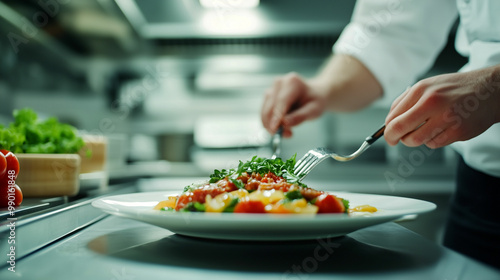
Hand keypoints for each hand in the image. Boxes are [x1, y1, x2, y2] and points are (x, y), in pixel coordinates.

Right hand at [261, 72, 327, 136]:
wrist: (314, 95)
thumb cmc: (315, 100)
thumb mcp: (314, 110)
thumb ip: (300, 116)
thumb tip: (285, 123)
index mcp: (292, 82)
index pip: (281, 101)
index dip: (276, 116)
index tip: (275, 129)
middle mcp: (279, 83)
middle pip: (270, 107)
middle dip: (274, 124)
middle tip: (287, 135)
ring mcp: (271, 90)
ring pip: (265, 112)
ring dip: (272, 126)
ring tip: (288, 132)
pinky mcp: (267, 98)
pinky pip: (265, 114)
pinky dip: (270, 123)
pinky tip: (282, 127)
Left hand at [384, 65, 499, 148]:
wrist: (490, 90)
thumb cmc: (456, 89)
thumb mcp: (428, 86)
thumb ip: (407, 101)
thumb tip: (389, 121)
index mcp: (421, 89)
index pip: (393, 115)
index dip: (387, 129)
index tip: (388, 133)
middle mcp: (432, 102)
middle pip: (400, 129)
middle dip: (393, 138)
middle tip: (393, 141)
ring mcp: (446, 117)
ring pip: (415, 140)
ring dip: (414, 140)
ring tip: (423, 131)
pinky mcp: (457, 131)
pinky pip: (433, 144)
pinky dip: (433, 141)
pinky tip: (442, 130)